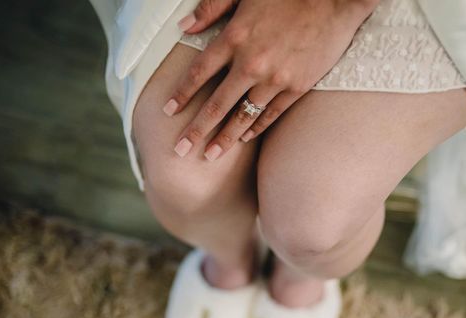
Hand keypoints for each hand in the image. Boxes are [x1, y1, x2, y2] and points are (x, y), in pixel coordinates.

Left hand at [163, 0, 378, 160]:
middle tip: (180, 151)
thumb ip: (212, 6)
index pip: (199, 73)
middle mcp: (251, 63)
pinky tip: (244, 139)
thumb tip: (184, 26)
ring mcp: (275, 79)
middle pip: (216, 105)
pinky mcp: (297, 87)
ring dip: (224, 138)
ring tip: (210, 155)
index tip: (168, 112)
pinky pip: (271, 114)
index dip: (182, 94)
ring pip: (243, 116)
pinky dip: (256, 128)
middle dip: (195, 130)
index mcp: (235, 37)